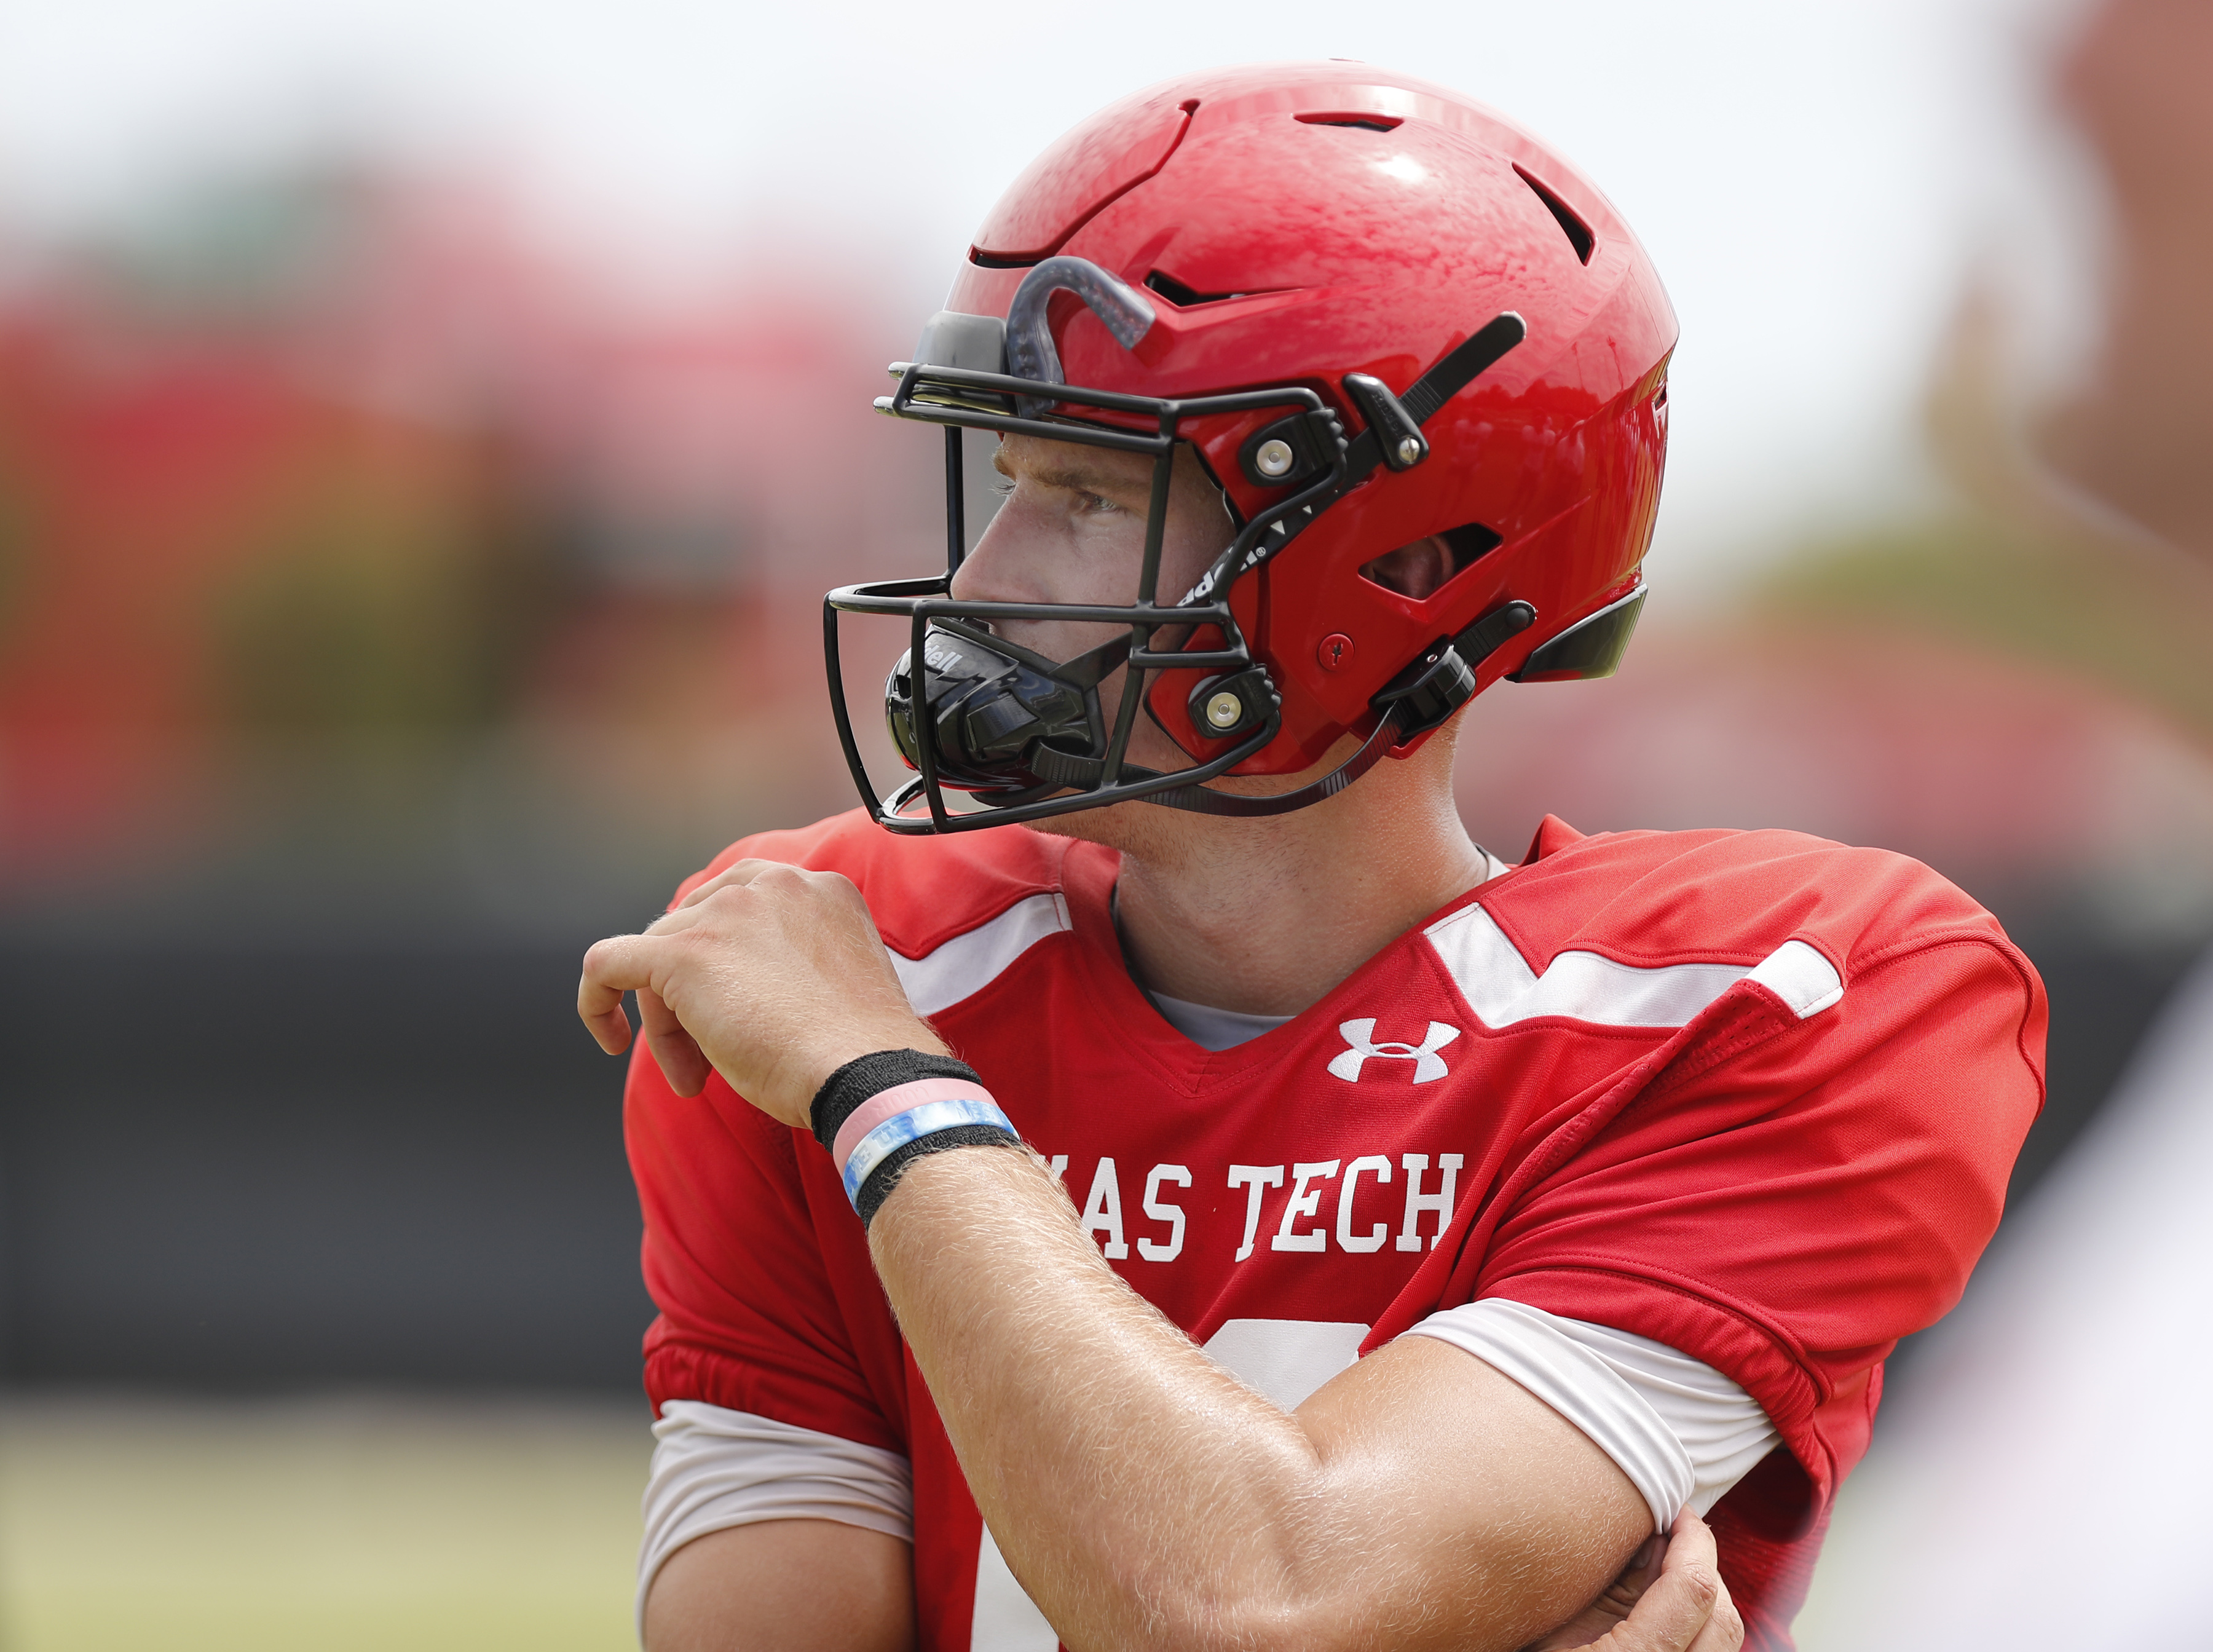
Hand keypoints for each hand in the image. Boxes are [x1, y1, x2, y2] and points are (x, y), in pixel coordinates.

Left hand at [577, 860, 944, 1126]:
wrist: (868, 1073)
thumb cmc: (858, 1048)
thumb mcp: (832, 979)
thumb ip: (789, 960)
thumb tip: (734, 990)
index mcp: (815, 888)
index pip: (738, 913)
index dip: (727, 968)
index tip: (739, 1017)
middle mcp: (771, 883)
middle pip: (695, 930)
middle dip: (693, 996)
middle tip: (715, 1058)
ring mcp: (725, 912)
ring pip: (659, 957)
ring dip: (671, 1022)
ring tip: (699, 1076)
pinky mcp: (683, 952)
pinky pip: (607, 964)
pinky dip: (597, 1002)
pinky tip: (610, 1039)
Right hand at [1525, 1512, 1742, 1651]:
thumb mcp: (1556, 1628)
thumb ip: (1610, 1586)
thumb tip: (1653, 1539)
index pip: (1696, 1591)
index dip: (1695, 1541)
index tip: (1678, 1511)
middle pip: (1726, 1618)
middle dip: (1707, 1566)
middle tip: (1675, 1532)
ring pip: (1724, 1641)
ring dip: (1705, 1597)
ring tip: (1667, 1567)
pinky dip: (1696, 1623)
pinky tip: (1664, 1606)